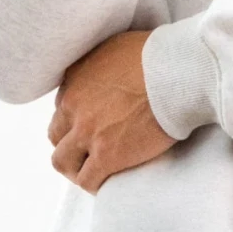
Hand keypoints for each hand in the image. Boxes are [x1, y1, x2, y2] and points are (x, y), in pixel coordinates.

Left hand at [49, 30, 176, 193]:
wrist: (176, 73)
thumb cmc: (158, 55)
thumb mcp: (116, 46)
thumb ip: (102, 65)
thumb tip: (111, 75)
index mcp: (75, 77)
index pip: (62, 107)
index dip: (76, 121)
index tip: (92, 128)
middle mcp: (74, 104)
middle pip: (56, 135)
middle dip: (71, 145)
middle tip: (90, 154)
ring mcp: (88, 132)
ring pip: (63, 161)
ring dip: (76, 169)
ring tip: (95, 173)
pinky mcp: (106, 155)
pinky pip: (88, 180)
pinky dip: (94, 185)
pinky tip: (107, 184)